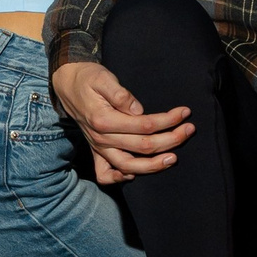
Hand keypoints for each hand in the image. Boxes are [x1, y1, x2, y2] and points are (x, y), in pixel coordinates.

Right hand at [52, 58, 193, 185]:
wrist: (67, 84)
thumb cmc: (88, 78)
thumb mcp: (103, 77)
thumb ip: (120, 94)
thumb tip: (138, 110)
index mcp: (103, 119)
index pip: (144, 125)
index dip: (167, 120)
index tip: (184, 112)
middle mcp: (101, 138)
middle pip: (142, 147)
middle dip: (171, 140)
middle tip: (189, 130)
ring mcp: (98, 147)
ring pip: (128, 166)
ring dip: (153, 166)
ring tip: (174, 158)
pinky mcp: (96, 150)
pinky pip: (104, 174)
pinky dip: (119, 179)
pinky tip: (136, 175)